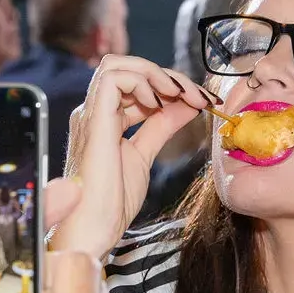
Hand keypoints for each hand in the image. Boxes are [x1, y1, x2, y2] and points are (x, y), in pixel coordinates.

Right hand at [46, 56, 214, 257]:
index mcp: (104, 121)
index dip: (172, 87)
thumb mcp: (145, 155)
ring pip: (118, 65)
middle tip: (198, 95)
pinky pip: (113, 78)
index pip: (138, 86)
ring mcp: (91, 113)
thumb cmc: (111, 202)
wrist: (93, 227)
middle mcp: (94, 112)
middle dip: (168, 77)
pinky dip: (141, 81)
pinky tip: (158, 103)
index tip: (203, 100)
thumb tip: (186, 105)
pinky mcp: (93, 119)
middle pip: (129, 69)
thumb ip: (161, 127)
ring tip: (179, 94)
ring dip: (156, 73)